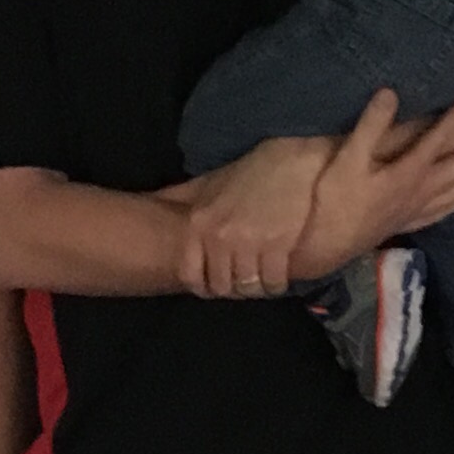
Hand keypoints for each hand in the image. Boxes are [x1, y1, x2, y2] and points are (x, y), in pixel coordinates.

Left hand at [175, 135, 327, 297]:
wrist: (294, 164)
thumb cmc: (253, 173)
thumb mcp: (212, 184)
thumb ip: (189, 201)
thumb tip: (159, 205)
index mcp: (200, 223)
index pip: (191, 274)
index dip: (205, 286)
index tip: (218, 284)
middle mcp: (219, 237)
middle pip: (222, 285)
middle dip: (235, 289)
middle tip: (246, 283)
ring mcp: (248, 243)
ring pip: (247, 287)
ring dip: (256, 289)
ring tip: (263, 282)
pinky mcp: (277, 247)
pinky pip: (272, 282)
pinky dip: (276, 285)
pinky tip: (279, 278)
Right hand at [289, 90, 453, 283]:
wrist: (328, 244)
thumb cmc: (336, 200)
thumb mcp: (349, 159)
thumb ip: (371, 126)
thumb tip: (390, 92)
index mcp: (408, 173)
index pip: (436, 142)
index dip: (452, 121)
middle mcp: (420, 191)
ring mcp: (415, 210)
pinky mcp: (406, 224)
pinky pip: (439, 213)